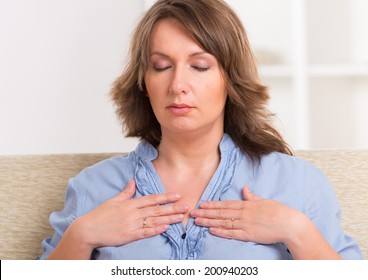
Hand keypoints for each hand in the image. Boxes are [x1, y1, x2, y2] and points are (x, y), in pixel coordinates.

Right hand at [75, 179, 188, 249]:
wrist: (88, 230)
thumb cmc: (100, 215)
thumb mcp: (113, 200)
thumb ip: (126, 192)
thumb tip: (133, 181)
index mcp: (130, 203)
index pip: (151, 199)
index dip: (165, 197)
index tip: (177, 195)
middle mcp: (133, 213)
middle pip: (156, 210)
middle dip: (172, 208)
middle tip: (186, 206)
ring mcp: (131, 224)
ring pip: (154, 221)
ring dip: (169, 219)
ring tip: (181, 217)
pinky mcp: (129, 236)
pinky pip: (145, 232)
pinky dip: (156, 230)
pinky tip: (166, 228)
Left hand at [190, 185, 305, 244]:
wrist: (289, 224)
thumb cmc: (278, 211)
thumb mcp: (263, 201)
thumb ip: (251, 196)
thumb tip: (245, 188)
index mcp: (246, 204)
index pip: (225, 204)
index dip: (212, 204)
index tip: (202, 203)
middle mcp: (243, 213)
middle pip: (220, 213)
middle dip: (206, 212)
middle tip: (193, 212)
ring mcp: (245, 224)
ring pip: (223, 222)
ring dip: (209, 221)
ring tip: (197, 221)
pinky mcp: (248, 235)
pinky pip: (231, 233)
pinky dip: (221, 231)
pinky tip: (211, 230)